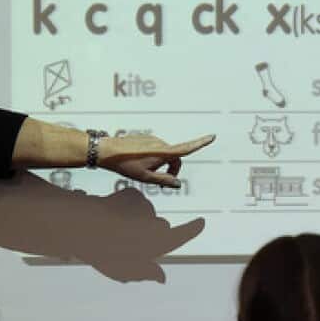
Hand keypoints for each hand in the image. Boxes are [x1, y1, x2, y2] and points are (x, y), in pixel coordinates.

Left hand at [97, 134, 214, 187]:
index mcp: (163, 152)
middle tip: (159, 181)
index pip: (186, 149)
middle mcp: (160, 143)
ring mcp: (153, 139)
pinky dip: (154, 158)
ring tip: (144, 171)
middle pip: (175, 157)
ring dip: (161, 164)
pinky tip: (138, 163)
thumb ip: (164, 180)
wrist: (107, 151)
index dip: (200, 143)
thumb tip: (177, 183)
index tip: (212, 136)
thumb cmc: (126, 164)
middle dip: (171, 169)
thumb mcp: (145, 177)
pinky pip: (156, 150)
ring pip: (165, 154)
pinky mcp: (146, 138)